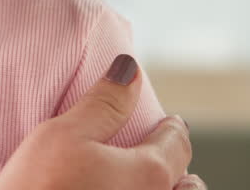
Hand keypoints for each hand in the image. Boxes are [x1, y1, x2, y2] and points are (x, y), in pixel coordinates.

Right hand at [0, 55, 202, 189]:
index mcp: (150, 174)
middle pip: (187, 186)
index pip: (176, 143)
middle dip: (178, 170)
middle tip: (158, 156)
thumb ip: (104, 103)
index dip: (171, 127)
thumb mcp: (63, 135)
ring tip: (142, 185)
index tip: (169, 121)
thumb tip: (131, 71)